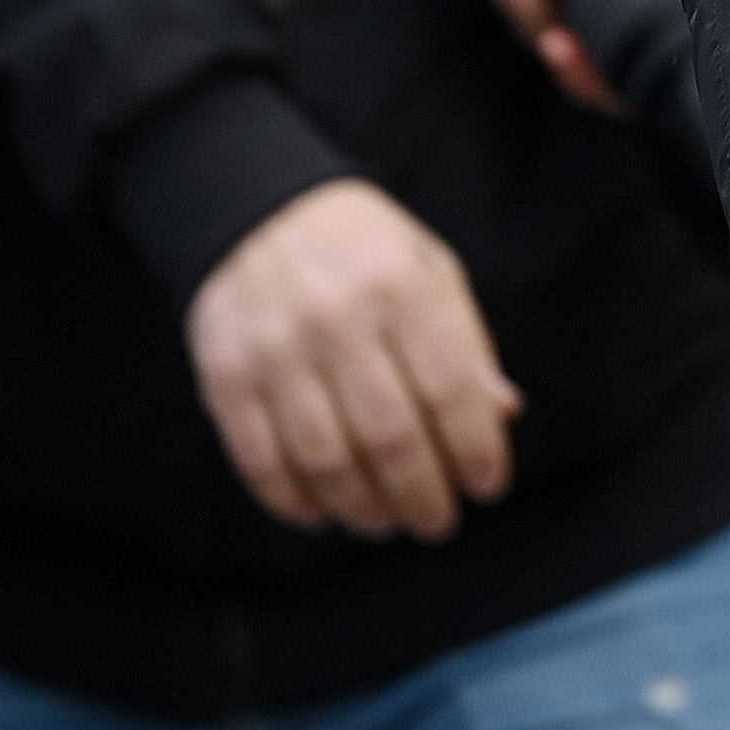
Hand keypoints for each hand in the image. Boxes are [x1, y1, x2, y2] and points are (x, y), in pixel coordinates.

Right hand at [182, 182, 519, 539]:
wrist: (257, 209)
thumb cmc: (364, 251)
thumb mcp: (431, 271)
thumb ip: (467, 343)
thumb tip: (502, 414)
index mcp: (400, 288)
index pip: (449, 389)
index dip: (475, 449)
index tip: (487, 486)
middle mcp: (337, 320)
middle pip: (389, 438)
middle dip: (422, 496)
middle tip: (438, 521)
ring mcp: (275, 351)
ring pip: (326, 460)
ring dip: (363, 508)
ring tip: (387, 521)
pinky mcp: (226, 377)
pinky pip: (260, 461)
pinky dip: (294, 501)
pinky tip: (323, 512)